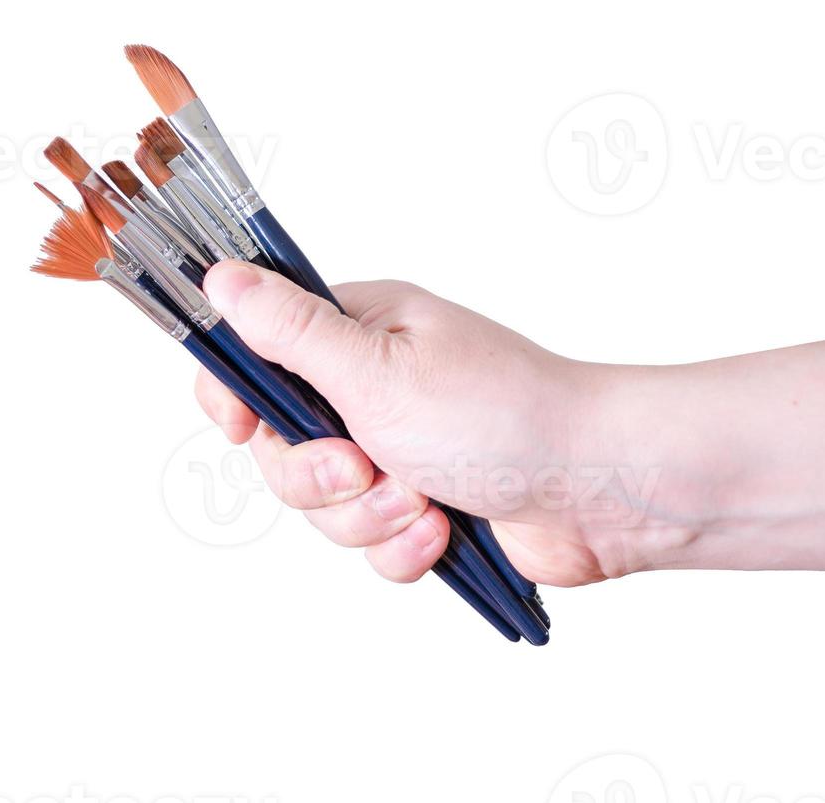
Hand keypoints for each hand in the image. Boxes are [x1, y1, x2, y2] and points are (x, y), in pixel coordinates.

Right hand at [192, 261, 663, 585]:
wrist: (604, 490)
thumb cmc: (504, 414)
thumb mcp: (377, 369)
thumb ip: (289, 332)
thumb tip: (221, 278)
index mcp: (360, 334)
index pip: (256, 354)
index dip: (236, 398)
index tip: (243, 428)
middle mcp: (372, 388)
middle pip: (281, 446)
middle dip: (317, 475)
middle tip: (362, 468)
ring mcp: (397, 451)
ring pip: (323, 504)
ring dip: (366, 516)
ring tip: (422, 504)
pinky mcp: (422, 508)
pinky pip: (369, 543)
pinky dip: (401, 547)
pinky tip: (442, 532)